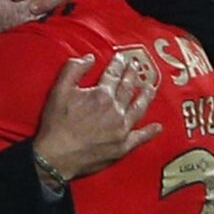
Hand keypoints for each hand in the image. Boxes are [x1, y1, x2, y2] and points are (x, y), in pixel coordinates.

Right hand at [33, 54, 160, 183]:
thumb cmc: (56, 124)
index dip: (118, 64)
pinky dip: (150, 132)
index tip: (122, 57)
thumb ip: (74, 69)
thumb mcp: (59, 90)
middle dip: (133, 75)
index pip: (114, 74)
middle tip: (137, 67)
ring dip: (146, 97)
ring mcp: (121, 129)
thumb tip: (89, 58)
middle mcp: (116, 110)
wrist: (56, 156)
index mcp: (102, 95)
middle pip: (128, 88)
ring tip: (151, 88)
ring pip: (139, 108)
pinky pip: (140, 137)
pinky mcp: (122, 146)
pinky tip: (157, 127)